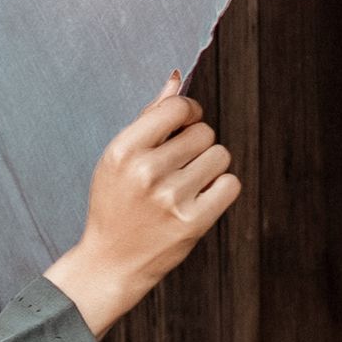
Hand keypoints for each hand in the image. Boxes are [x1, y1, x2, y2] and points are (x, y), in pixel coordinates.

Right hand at [43, 73, 238, 336]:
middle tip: (180, 165)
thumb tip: (176, 79)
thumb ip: (149, 118)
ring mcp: (171, 198)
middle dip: (197, 143)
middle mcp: (146, 172)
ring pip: (220, 156)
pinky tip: (200, 198)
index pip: (177, 108)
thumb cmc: (115, 204)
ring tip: (189, 183)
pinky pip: (230, 184)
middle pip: (204, 132)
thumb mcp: (117, 158)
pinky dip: (220, 189)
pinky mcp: (192, 222)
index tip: (184, 125)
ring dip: (210, 166)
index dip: (189, 112)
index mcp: (123, 150)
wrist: (111, 262)